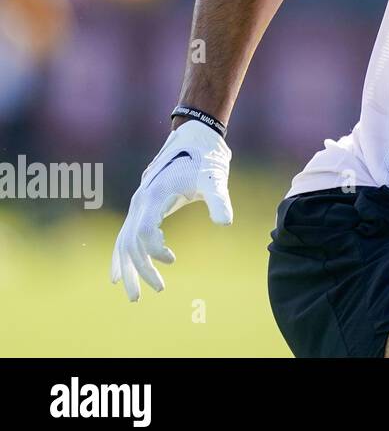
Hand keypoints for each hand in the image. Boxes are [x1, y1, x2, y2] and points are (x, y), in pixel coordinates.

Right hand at [110, 120, 233, 300]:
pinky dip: (121, 255)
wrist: (195, 136)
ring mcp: (139, 202)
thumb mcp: (214, 179)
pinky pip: (125, 234)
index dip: (154, 251)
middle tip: (148, 295)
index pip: (143, 233)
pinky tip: (119, 273)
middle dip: (137, 270)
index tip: (173, 260)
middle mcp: (140, 200)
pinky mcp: (144, 204)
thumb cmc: (206, 158)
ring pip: (123, 241)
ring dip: (127, 268)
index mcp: (153, 196)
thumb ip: (218, 201)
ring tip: (134, 294)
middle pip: (129, 243)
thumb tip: (225, 223)